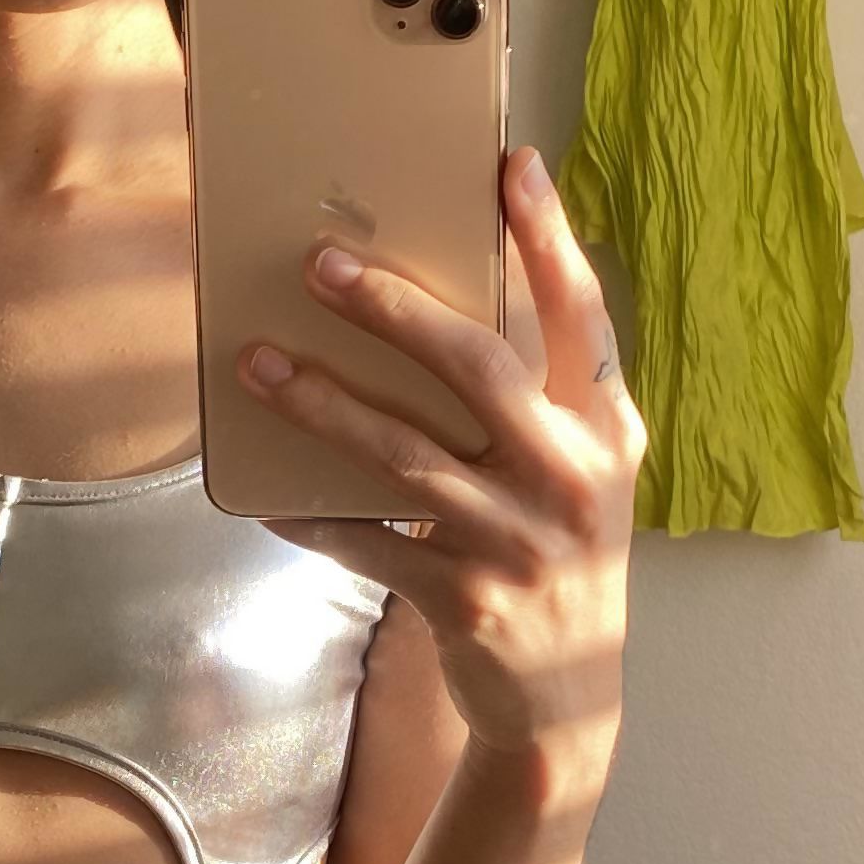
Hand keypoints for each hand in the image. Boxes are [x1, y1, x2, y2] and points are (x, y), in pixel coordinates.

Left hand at [241, 147, 640, 764]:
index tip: (511, 166)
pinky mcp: (466, 599)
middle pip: (477, 368)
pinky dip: (314, 519)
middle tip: (321, 262)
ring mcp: (518, 541)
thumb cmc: (560, 554)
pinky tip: (266, 495)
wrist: (565, 697)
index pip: (580, 315)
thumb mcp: (583, 470)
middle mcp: (571, 476)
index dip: (548, 238)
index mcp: (605, 429)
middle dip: (394, 309)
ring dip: (324, 405)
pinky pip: (370, 545)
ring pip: (405, 456)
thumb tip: (457, 297)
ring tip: (259, 364)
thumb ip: (548, 394)